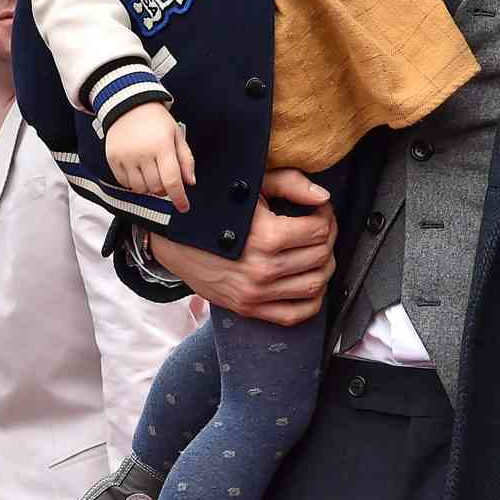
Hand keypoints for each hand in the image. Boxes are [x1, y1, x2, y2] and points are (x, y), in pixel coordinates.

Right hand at [104, 104, 195, 210]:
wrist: (129, 106)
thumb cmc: (157, 121)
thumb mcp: (177, 135)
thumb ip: (186, 160)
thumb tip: (190, 183)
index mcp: (162, 147)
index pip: (172, 181)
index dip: (179, 198)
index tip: (184, 207)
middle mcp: (143, 154)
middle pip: (156, 188)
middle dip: (165, 189)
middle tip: (166, 178)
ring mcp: (126, 158)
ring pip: (140, 189)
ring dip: (149, 188)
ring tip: (152, 173)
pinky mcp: (113, 159)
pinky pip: (125, 184)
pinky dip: (134, 184)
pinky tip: (139, 171)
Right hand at [149, 169, 335, 325]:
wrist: (172, 238)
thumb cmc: (213, 207)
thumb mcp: (250, 186)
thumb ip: (290, 184)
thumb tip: (324, 198)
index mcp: (265, 237)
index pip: (319, 230)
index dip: (326, 217)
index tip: (318, 211)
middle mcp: (262, 270)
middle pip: (320, 257)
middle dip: (327, 238)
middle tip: (319, 228)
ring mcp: (255, 293)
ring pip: (315, 285)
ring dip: (324, 267)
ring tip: (315, 252)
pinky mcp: (248, 308)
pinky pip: (294, 315)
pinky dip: (312, 302)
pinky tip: (308, 281)